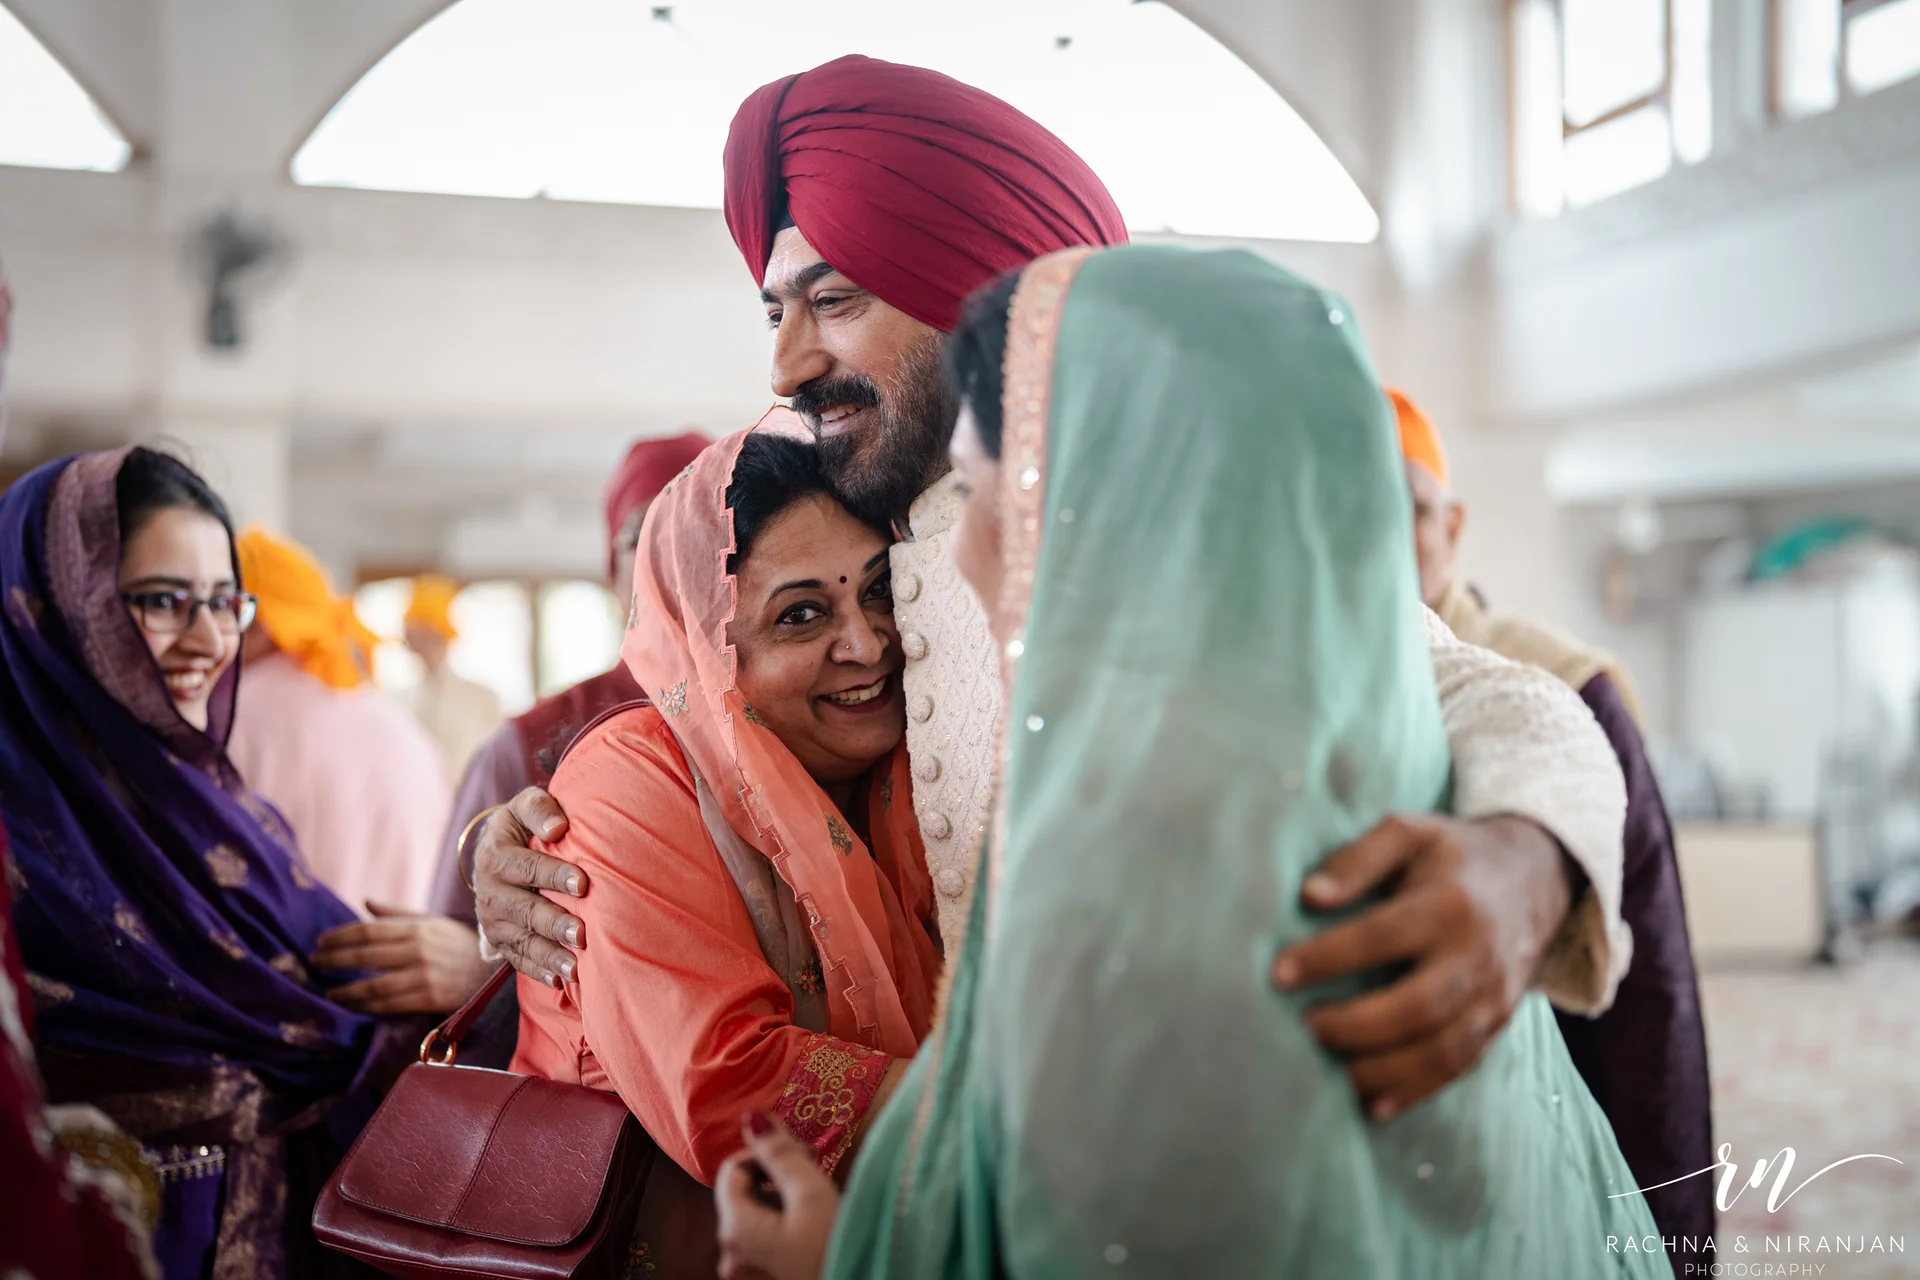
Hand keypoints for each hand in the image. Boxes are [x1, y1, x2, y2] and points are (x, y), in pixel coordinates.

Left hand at [312, 904, 497, 1013]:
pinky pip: (390, 1005)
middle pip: (366, 956)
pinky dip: (368, 1007)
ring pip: (374, 986)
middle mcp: (418, 950)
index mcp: (417, 928)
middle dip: (335, 960)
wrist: (493, 970)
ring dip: (347, 991)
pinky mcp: (430, 998)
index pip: (369, 930)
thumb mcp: (432, 921)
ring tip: (329, 993)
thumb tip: (365, 903)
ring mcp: (424, 976)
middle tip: (314, 964)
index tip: (320, 942)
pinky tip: (354, 1006)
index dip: (340, 936)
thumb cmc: (459, 943)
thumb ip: (397, 915)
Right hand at [472, 787, 585, 987]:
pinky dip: (539, 971)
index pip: (526, 866)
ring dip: (549, 955)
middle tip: (581, 933)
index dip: (553, 875)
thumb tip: (558, 827)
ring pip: (522, 941)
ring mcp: (494, 922)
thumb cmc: (523, 826)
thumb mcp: (524, 806)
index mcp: (496, 856)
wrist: (496, 854)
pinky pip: (518, 960)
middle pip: (524, 910)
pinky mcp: (500, 942)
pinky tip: (560, 981)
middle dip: (553, 923)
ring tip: (577, 968)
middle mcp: (490, 892)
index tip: (581, 883)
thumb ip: (539, 808)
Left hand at [714, 1111, 839, 1279]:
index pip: (732, 1168)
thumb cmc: (836, 1250)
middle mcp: (729, 1255)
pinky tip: (815, 1232)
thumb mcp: (812, 1194)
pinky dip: (785, 1228)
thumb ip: (779, 1153)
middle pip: (744, 1195)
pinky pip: (764, 1243)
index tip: (805, 1157)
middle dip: (777, 1178)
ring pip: (756, 1219)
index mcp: (733, 1229)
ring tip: (820, 1207)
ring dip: (784, 1203)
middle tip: (817, 1176)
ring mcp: (744, 1275)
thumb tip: (751, 1116)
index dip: (765, 1154)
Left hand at [1271, 814, 1576, 1120]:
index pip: (1383, 937)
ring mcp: (1494, 997)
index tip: (1280, 974)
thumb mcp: (1409, 832)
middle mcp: (1477, 956)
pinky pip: (1458, 1067)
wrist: (1536, 877)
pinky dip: (1415, 1091)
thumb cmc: (1453, 855)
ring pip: (1440, 1050)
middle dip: (1355, 1026)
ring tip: (1331, 1070)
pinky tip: (1372, 1105)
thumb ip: (1358, 858)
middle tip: (1306, 1027)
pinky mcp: (1498, 1024)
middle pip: (1417, 1007)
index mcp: (1451, 903)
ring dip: (1381, 1069)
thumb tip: (1311, 896)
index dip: (1329, 958)